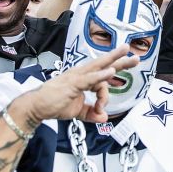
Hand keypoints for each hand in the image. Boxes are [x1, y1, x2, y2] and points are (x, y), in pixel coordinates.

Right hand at [22, 45, 137, 123]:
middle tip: (135, 56)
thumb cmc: (54, 105)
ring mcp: (77, 77)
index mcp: (83, 79)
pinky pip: (89, 78)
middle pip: (104, 64)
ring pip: (99, 66)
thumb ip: (91, 114)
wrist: (37, 108)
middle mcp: (81, 74)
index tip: (101, 112)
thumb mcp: (78, 112)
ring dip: (114, 59)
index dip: (105, 97)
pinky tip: (110, 72)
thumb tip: (104, 118)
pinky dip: (100, 75)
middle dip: (120, 59)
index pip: (103, 80)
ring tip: (127, 53)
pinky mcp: (73, 83)